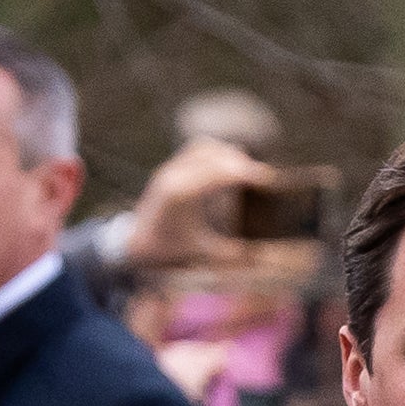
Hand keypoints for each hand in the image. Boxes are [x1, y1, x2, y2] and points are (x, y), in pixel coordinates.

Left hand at [123, 134, 278, 273]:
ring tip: (248, 170)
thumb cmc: (170, 251)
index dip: (246, 172)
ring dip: (227, 154)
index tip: (268, 178)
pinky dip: (215, 154)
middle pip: (214, 154)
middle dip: (240, 162)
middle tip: (263, 177)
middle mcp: (175, 174)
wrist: (136, 243)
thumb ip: (233, 254)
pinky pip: (195, 150)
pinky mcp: (170, 168)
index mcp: (182, 194)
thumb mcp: (203, 254)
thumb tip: (264, 257)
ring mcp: (170, 168)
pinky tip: (229, 167)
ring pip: (204, 147)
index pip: (220, 172)